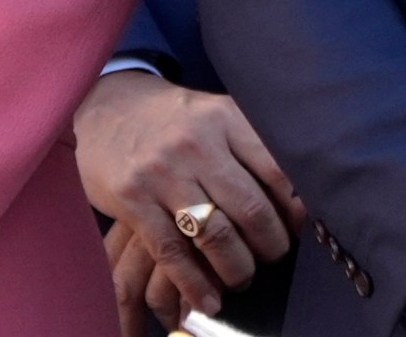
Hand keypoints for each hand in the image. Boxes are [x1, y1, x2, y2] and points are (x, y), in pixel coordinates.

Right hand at [74, 70, 304, 328]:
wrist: (106, 104)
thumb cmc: (174, 118)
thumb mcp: (215, 113)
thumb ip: (251, 144)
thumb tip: (296, 194)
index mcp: (225, 118)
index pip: (277, 170)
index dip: (295, 208)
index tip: (299, 228)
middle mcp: (197, 143)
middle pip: (250, 208)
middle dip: (271, 245)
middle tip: (273, 257)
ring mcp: (162, 172)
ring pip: (215, 235)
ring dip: (237, 268)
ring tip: (243, 279)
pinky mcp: (132, 199)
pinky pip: (171, 252)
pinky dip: (194, 284)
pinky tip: (209, 300)